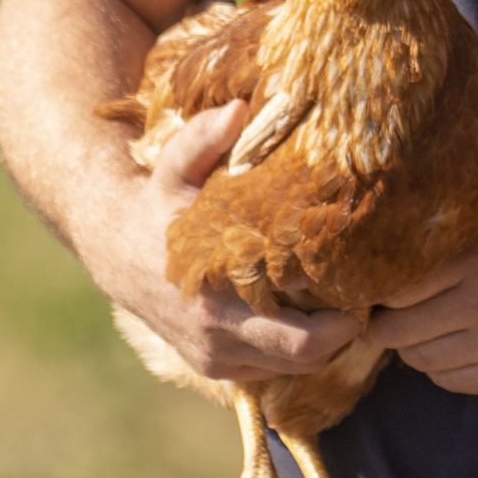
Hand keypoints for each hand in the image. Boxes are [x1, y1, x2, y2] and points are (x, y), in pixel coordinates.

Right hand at [96, 100, 363, 390]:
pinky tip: (301, 307)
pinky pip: (272, 367)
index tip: (365, 284)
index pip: (304, 339)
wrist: (112, 248)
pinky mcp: (215, 366)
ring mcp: (215, 358)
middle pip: (308, 359)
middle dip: (342, 332)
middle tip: (361, 291)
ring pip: (294, 366)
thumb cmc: (158, 204)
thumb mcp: (176, 166)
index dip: (345, 322)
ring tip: (335, 294)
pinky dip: (292, 346)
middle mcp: (216, 339)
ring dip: (320, 339)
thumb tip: (240, 109)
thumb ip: (204, 138)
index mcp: (215, 303)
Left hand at [363, 163, 477, 394]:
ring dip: (415, 348)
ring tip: (425, 331)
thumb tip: (468, 143)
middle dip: (387, 322)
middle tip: (395, 311)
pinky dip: (445, 371)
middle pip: (396, 329)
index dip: (380, 285)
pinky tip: (457, 350)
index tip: (381, 280)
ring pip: (421, 360)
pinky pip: (454, 383)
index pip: (395, 283)